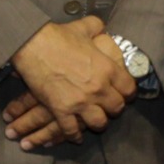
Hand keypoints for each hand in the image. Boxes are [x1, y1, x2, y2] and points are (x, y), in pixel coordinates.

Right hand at [6, 16, 135, 148]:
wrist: (33, 45)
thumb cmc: (59, 36)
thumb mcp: (85, 27)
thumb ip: (98, 28)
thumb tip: (102, 27)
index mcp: (107, 68)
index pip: (129, 89)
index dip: (128, 93)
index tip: (125, 94)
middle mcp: (98, 88)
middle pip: (117, 108)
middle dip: (114, 108)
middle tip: (109, 106)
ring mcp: (80, 101)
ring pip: (99, 123)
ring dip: (98, 122)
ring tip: (95, 120)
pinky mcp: (61, 110)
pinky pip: (72, 130)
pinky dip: (74, 135)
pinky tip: (76, 136)